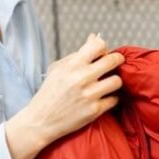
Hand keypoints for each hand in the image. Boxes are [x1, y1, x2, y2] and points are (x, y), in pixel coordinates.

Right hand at [9, 33, 124, 153]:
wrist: (40, 121)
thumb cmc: (50, 93)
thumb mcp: (58, 69)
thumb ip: (78, 54)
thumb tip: (95, 36)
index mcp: (72, 65)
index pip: (99, 45)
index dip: (103, 48)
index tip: (102, 55)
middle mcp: (81, 78)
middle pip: (113, 61)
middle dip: (116, 61)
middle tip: (115, 65)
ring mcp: (89, 95)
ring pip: (117, 81)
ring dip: (114, 82)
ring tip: (107, 84)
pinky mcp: (94, 110)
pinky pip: (114, 99)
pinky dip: (110, 99)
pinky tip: (103, 99)